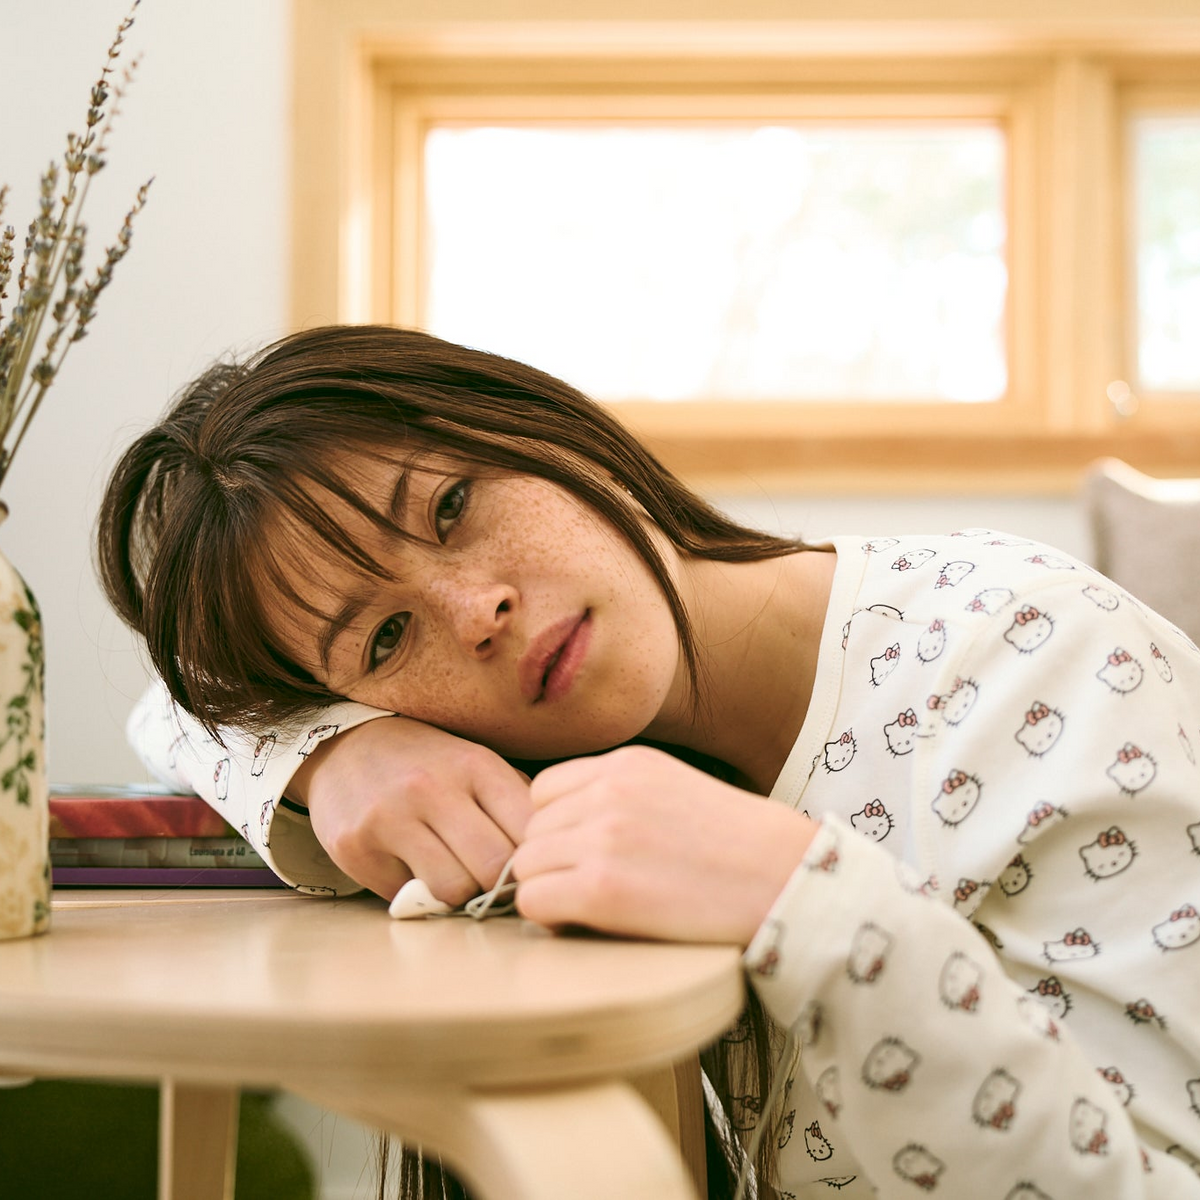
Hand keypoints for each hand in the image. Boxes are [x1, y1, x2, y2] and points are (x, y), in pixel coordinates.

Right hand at [287, 717, 532, 902]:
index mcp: (474, 764)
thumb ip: (514, 804)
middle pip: (492, 869)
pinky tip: (410, 865)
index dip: (533, 859)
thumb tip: (550, 857)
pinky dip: (415, 892)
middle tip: (489, 881)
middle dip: (497, 885)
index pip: (527, 831)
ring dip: (457, 893)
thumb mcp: (477, 764)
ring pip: (451, 891)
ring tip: (451, 872)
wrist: (346, 747)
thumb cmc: (429, 764)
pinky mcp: (356, 847)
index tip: (525, 866)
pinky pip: (406, 896)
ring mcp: (389, 817)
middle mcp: (432, 787)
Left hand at [512, 745, 816, 944]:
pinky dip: (550, 919)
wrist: (788, 880)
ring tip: (593, 909)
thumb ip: (621, 796)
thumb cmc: (742, 847)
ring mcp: (602, 837)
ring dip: (550, 890)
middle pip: (531, 831)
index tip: (584, 855)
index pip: (544, 791)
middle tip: (590, 889)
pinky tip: (588, 923)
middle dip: (553, 863)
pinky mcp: (602, 888)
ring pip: (525, 866)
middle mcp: (607, 791)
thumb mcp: (676, 789)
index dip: (557, 828)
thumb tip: (566, 830)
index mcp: (626, 763)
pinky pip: (534, 902)